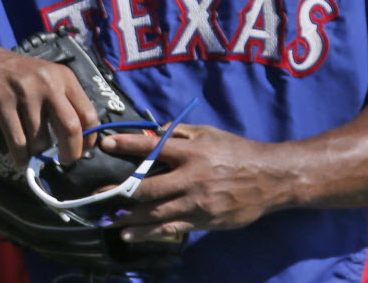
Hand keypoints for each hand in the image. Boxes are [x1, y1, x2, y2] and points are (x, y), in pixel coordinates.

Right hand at [0, 37, 99, 166]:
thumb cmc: (17, 75)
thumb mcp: (47, 78)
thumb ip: (64, 102)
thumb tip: (79, 140)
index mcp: (64, 78)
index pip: (88, 114)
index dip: (88, 139)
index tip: (82, 151)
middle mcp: (48, 83)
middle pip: (70, 129)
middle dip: (69, 153)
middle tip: (63, 161)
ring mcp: (24, 93)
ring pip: (40, 140)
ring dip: (37, 155)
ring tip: (33, 154)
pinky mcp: (2, 104)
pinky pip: (17, 142)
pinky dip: (20, 158)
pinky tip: (20, 159)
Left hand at [99, 124, 287, 240]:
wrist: (269, 178)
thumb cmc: (236, 151)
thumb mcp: (209, 133)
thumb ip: (180, 133)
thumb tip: (152, 132)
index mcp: (191, 152)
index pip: (152, 147)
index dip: (127, 145)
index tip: (106, 144)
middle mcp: (190, 177)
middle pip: (148, 186)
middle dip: (120, 191)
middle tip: (97, 193)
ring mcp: (196, 202)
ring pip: (155, 212)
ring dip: (128, 218)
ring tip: (106, 219)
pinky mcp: (203, 220)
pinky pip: (170, 227)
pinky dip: (148, 232)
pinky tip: (130, 235)